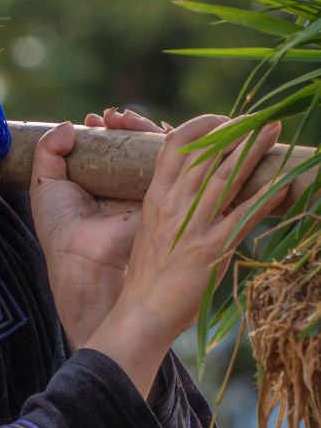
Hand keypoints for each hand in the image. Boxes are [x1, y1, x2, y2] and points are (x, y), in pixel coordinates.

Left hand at [29, 106, 167, 348]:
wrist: (81, 257)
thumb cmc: (60, 227)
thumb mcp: (45, 185)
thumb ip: (49, 152)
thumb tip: (68, 125)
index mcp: (98, 184)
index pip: (109, 149)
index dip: (104, 130)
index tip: (94, 119)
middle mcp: (122, 187)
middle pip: (132, 146)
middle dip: (125, 126)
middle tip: (113, 117)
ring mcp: (141, 191)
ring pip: (150, 151)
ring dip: (142, 130)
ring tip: (125, 119)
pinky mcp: (159, 196)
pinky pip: (170, 165)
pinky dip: (165, 144)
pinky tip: (152, 131)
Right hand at [113, 113, 288, 342]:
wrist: (142, 310)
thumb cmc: (149, 274)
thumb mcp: (154, 229)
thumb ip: (175, 207)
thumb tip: (204, 193)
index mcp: (156, 196)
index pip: (174, 146)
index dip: (200, 126)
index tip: (223, 120)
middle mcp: (172, 203)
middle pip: (205, 153)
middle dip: (236, 130)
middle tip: (260, 118)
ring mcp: (192, 224)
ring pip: (226, 175)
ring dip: (253, 149)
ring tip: (274, 130)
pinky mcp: (211, 248)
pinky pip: (244, 215)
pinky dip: (267, 196)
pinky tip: (284, 183)